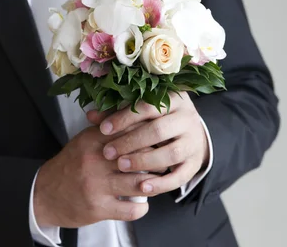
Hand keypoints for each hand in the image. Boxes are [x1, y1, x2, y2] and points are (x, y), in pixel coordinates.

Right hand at [33, 126, 156, 227]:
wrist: (44, 194)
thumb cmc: (70, 165)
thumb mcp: (84, 140)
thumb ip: (106, 127)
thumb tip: (132, 112)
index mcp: (92, 139)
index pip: (129, 130)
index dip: (149, 134)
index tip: (159, 138)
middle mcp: (95, 160)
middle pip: (138, 155)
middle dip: (155, 159)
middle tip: (163, 160)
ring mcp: (97, 185)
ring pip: (140, 182)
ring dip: (152, 183)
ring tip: (155, 181)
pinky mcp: (98, 208)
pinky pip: (132, 209)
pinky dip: (142, 207)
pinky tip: (141, 202)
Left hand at [88, 93, 208, 196]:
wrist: (191, 132)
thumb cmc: (158, 118)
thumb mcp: (142, 111)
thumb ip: (117, 112)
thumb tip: (90, 116)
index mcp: (174, 99)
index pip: (148, 106)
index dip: (124, 118)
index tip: (102, 129)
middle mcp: (188, 119)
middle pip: (159, 130)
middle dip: (130, 142)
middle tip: (107, 152)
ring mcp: (194, 142)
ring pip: (171, 152)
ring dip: (144, 161)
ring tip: (121, 166)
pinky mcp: (195, 163)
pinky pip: (180, 176)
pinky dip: (161, 184)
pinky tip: (141, 187)